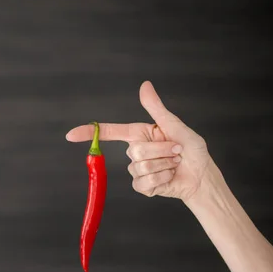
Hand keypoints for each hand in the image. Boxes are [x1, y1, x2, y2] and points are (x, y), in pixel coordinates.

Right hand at [66, 81, 211, 201]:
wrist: (202, 176)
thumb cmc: (192, 150)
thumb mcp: (173, 125)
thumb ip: (155, 107)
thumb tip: (145, 85)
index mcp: (139, 134)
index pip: (110, 132)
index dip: (88, 133)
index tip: (70, 135)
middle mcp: (136, 151)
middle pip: (133, 151)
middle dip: (160, 150)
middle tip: (176, 151)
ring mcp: (137, 170)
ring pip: (140, 166)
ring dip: (164, 164)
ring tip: (174, 163)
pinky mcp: (143, 186)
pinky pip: (143, 182)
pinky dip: (161, 178)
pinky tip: (169, 177)